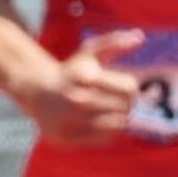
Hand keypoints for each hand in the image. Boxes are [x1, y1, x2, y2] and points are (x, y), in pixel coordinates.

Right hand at [25, 31, 143, 145]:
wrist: (37, 92)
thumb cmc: (71, 71)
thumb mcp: (90, 52)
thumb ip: (114, 42)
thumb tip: (140, 37)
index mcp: (85, 77)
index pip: (129, 89)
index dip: (130, 87)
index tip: (124, 86)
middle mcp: (76, 100)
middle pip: (125, 108)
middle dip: (125, 103)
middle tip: (116, 100)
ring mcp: (71, 121)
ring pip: (117, 126)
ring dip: (119, 118)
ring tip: (109, 111)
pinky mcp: (68, 138)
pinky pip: (104, 139)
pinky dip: (107, 132)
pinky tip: (98, 121)